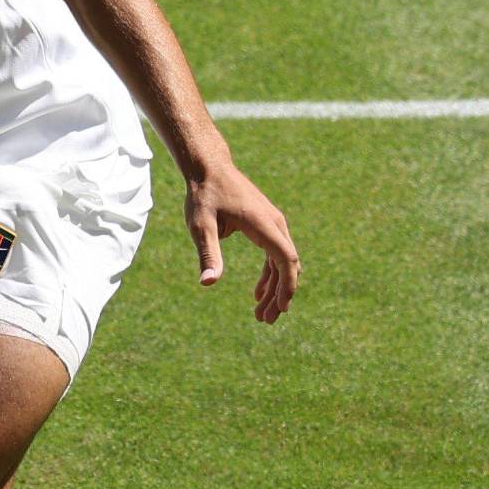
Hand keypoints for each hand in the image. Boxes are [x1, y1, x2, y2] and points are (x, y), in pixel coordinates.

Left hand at [185, 162, 300, 322]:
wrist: (209, 169)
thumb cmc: (203, 196)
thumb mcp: (201, 226)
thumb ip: (208, 253)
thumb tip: (208, 282)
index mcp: (263, 224)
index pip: (285, 259)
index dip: (287, 285)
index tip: (281, 308)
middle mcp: (275, 224)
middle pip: (287, 264)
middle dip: (279, 294)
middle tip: (266, 320)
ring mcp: (273, 224)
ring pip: (281, 261)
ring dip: (274, 288)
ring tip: (261, 313)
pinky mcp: (266, 225)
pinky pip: (274, 254)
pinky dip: (268, 275)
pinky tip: (258, 293)